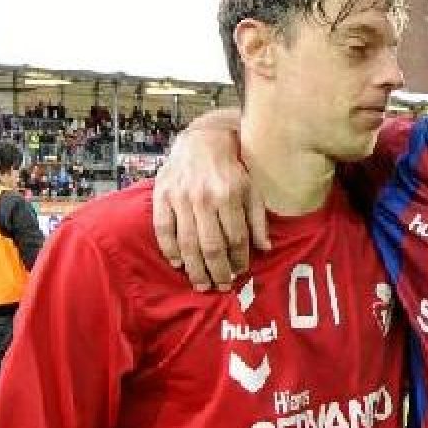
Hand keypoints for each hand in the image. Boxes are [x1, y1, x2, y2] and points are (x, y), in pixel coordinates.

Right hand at [152, 122, 269, 290]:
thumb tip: (265, 248)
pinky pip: (163, 229)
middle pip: (211, 246)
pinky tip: (178, 263)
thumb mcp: (253, 188)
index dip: (238, 260)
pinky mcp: (162, 194)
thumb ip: (258, 219)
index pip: (235, 238)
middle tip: (220, 286)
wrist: (203, 140)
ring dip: (195, 268)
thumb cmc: (232, 168)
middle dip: (217, 271)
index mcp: (229, 195)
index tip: (240, 273)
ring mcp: (180, 196)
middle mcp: (204, 197)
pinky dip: (170, 249)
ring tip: (201, 284)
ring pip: (187, 242)